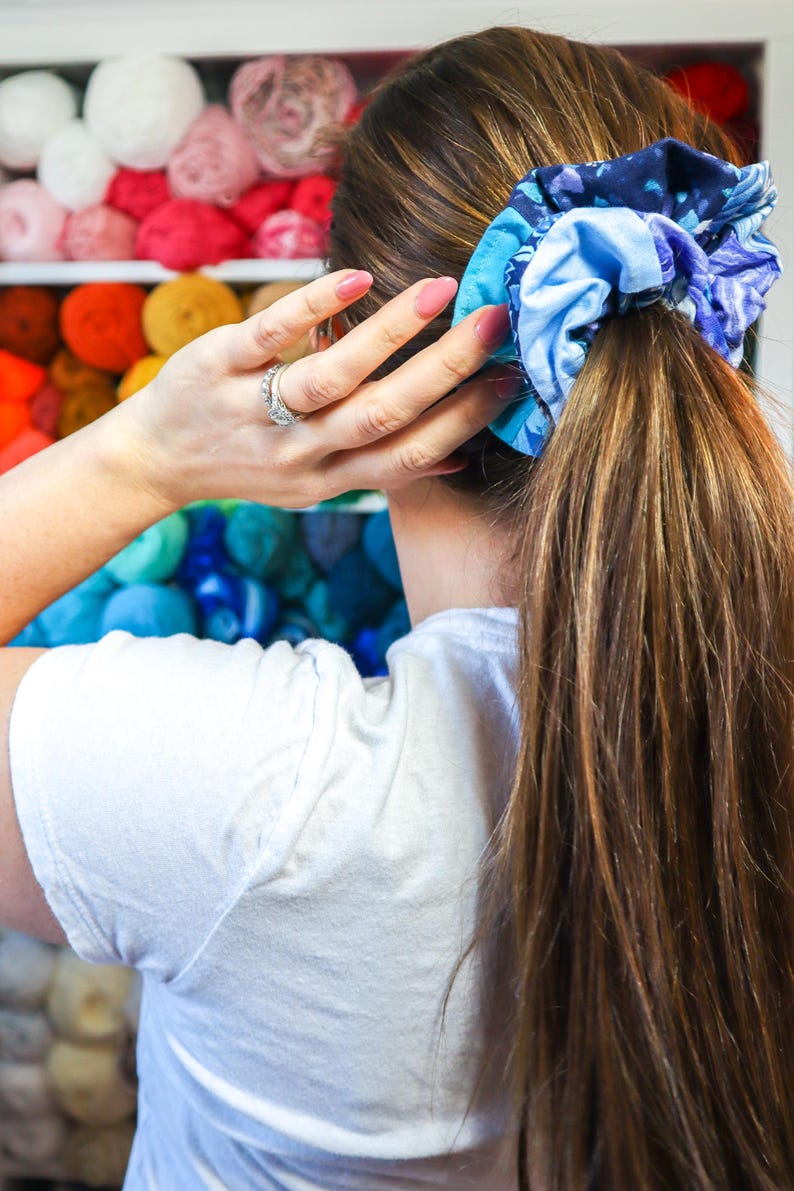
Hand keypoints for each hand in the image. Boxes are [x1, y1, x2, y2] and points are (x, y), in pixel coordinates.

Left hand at [121, 269, 516, 509]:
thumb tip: (460, 457)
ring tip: (442, 289)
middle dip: (445, 373)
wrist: (154, 461)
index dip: (464, 422)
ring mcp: (253, 412)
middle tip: (497, 323)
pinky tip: (359, 275)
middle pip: (380, 418)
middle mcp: (296, 454)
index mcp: (328, 479)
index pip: (407, 457)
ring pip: (331, 379)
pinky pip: (268, 337)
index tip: (514, 379)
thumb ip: (378, 467)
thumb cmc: (249, 462)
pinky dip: (313, 306)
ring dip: (391, 334)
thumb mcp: (314, 483)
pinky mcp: (215, 369)